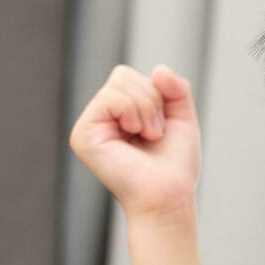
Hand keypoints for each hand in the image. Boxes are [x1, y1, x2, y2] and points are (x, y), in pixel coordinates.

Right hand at [68, 63, 201, 219]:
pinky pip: (111, 98)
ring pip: (118, 83)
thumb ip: (175, 88)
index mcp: (116, 113)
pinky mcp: (83, 135)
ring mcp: (88, 126)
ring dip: (146, 109)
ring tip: (148, 137)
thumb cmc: (175, 165)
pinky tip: (136, 135)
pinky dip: (133, 113)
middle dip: (151, 99)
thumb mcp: (182, 117)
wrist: (170, 195)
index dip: (155, 93)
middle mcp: (98, 118)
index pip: (129, 76)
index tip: (161, 126)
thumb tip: (158, 69)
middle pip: (121, 74)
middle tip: (155, 133)